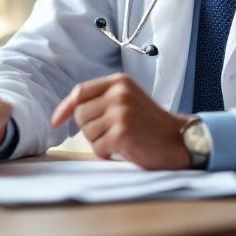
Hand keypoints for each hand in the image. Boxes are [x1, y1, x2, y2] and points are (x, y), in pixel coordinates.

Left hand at [50, 73, 189, 169]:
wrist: (179, 140)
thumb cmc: (150, 125)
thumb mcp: (128, 100)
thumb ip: (103, 99)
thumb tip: (68, 111)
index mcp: (119, 82)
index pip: (79, 92)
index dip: (64, 108)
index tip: (56, 121)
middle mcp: (119, 93)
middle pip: (80, 115)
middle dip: (90, 129)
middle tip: (112, 133)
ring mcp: (121, 112)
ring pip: (87, 133)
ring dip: (100, 142)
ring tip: (121, 140)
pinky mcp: (122, 132)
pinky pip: (97, 148)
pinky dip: (106, 153)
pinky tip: (124, 149)